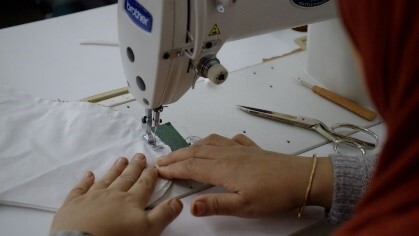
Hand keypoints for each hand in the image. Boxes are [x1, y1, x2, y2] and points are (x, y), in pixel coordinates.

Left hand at [50, 154, 182, 235]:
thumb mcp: (147, 230)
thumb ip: (163, 215)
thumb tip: (178, 201)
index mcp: (131, 201)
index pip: (144, 185)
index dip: (150, 175)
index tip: (154, 166)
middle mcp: (113, 195)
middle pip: (127, 178)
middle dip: (134, 167)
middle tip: (139, 156)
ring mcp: (92, 197)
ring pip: (106, 180)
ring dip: (115, 170)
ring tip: (121, 160)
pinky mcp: (73, 204)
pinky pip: (80, 188)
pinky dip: (85, 181)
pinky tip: (89, 174)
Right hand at [157, 134, 331, 217]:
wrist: (303, 178)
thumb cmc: (276, 192)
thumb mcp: (244, 206)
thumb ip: (216, 205)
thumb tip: (192, 206)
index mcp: (224, 168)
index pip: (191, 166)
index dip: (173, 168)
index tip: (160, 170)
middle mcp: (229, 155)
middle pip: (196, 151)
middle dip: (176, 155)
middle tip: (163, 160)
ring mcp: (241, 150)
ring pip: (210, 143)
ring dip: (193, 146)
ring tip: (183, 150)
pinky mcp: (252, 150)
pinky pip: (230, 140)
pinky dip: (219, 140)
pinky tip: (221, 142)